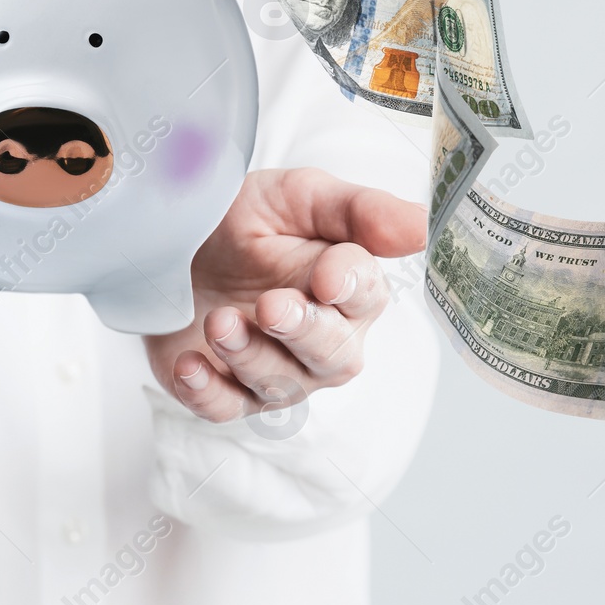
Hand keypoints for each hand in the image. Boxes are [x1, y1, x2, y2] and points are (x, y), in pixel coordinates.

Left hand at [144, 168, 425, 423]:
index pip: (366, 297)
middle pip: (332, 356)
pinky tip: (189, 366)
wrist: (182, 243)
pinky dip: (206, 392)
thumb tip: (422, 227)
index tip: (327, 277)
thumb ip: (358, 211)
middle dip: (302, 332)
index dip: (350, 288)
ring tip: (219, 321)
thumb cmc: (252, 221)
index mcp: (350, 291)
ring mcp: (277, 373)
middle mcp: (323, 342)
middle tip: (272, 306)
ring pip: (278, 385)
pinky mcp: (225, 392)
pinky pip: (223, 408)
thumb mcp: (299, 196)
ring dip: (249, 356)